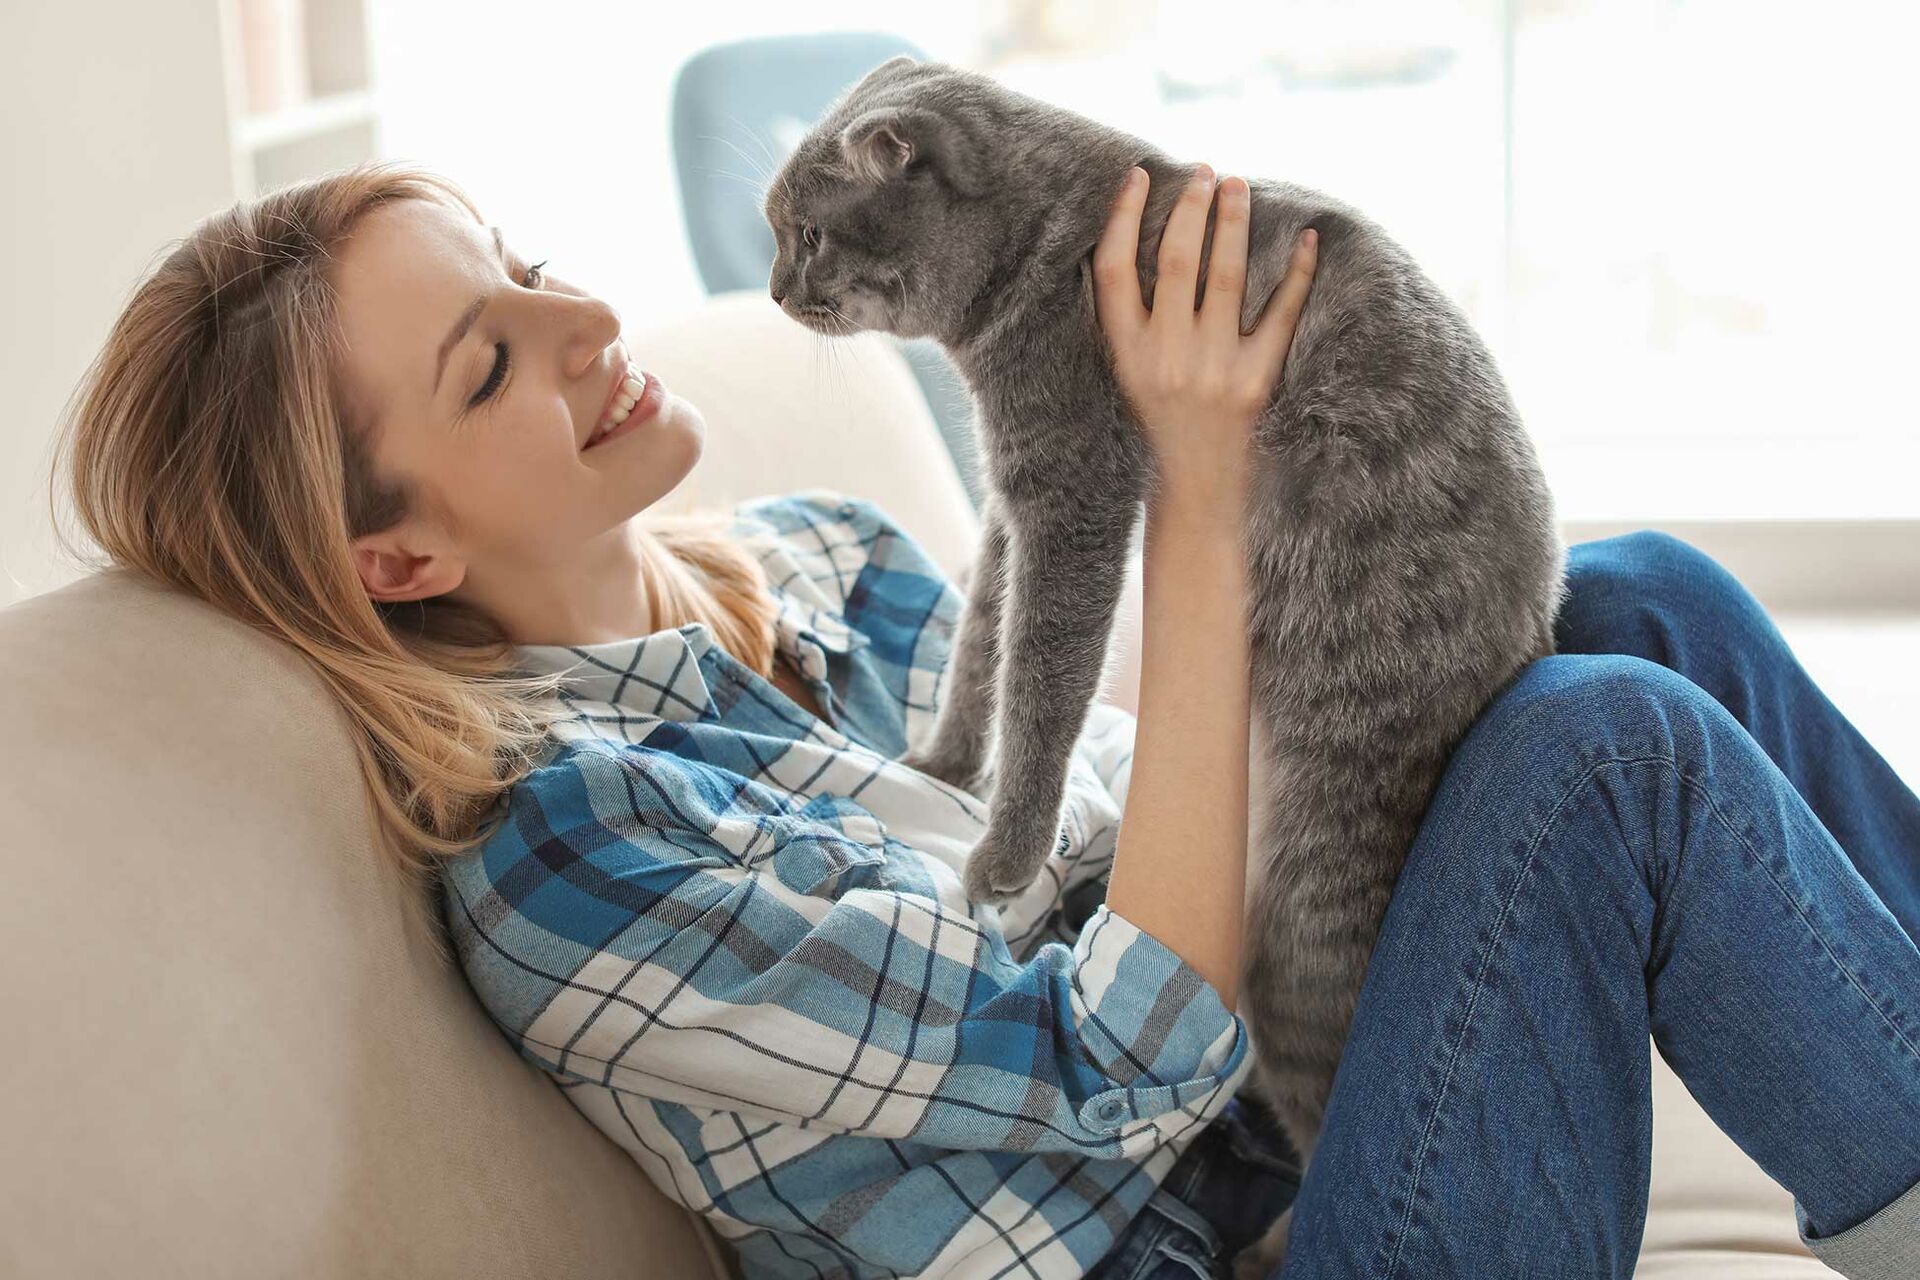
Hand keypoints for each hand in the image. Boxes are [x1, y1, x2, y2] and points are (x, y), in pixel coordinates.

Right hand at [1093, 162, 1319, 509]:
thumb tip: (1157, 236)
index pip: (1115, 269)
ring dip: (1234, 223)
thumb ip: (1136, 318)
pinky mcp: (1256, 380)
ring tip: (1239, 187)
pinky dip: (1297, 273)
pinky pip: (1281, 313)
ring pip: (1224, 276)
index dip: (1124, 217)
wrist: (1198, 490)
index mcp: (1126, 353)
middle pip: (1174, 261)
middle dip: (1192, 207)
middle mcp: (1165, 357)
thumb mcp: (1133, 372)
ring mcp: (1212, 368)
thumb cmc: (1164, 421)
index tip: (1141, 175)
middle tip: (1207, 172)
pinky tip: (1308, 240)